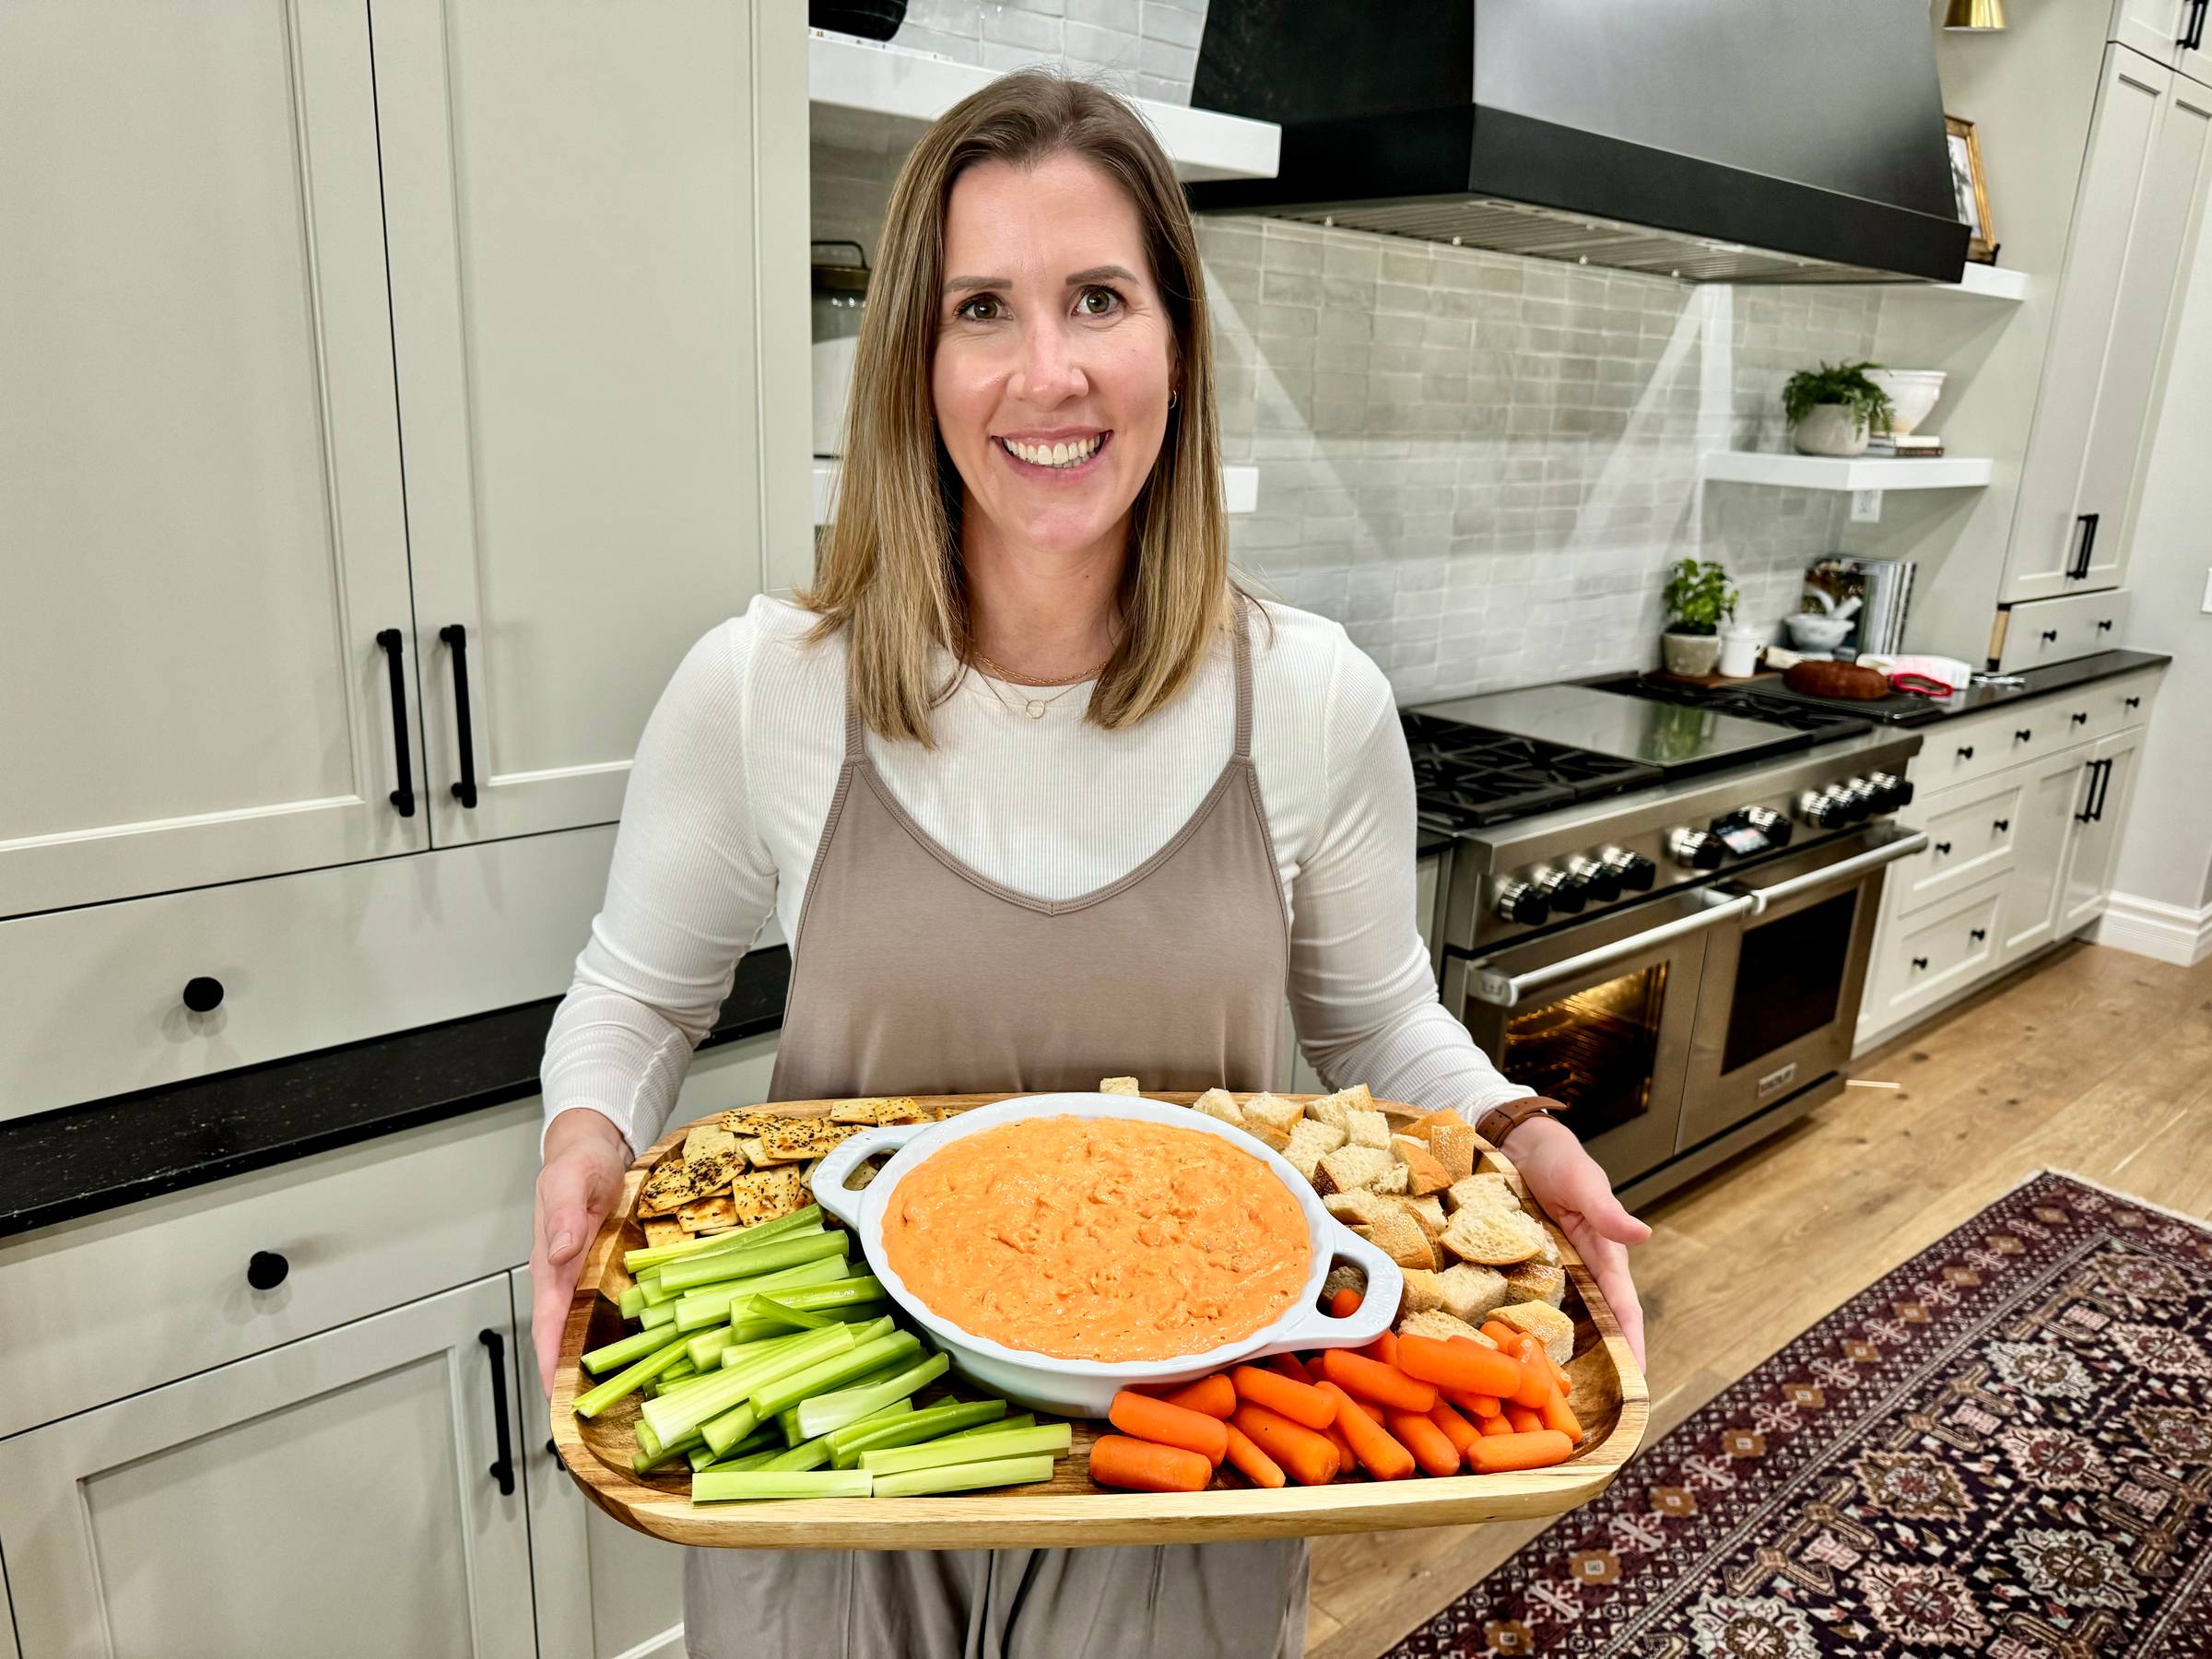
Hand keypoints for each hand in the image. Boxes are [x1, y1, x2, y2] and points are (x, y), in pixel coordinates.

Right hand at [531, 1109, 632, 1397]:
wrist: (592, 1145)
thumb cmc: (578, 1161)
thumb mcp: (571, 1180)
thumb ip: (564, 1216)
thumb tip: (559, 1253)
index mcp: (552, 1264)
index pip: (548, 1324)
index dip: (551, 1362)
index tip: (556, 1399)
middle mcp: (565, 1277)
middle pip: (563, 1337)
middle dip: (568, 1377)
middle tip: (584, 1420)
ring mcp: (584, 1276)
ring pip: (584, 1328)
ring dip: (591, 1362)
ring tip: (610, 1402)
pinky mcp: (603, 1270)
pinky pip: (606, 1309)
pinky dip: (613, 1334)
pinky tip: (634, 1352)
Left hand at [1502, 1112, 1650, 1371]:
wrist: (1521, 1143)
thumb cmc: (1560, 1160)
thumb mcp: (1584, 1183)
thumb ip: (1608, 1212)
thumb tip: (1643, 1235)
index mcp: (1606, 1255)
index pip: (1624, 1309)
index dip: (1633, 1345)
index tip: (1639, 1382)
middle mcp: (1584, 1269)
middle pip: (1601, 1325)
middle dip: (1607, 1363)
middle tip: (1603, 1406)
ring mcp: (1556, 1270)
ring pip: (1569, 1320)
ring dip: (1570, 1352)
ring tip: (1562, 1394)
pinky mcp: (1529, 1266)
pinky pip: (1534, 1303)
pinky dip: (1535, 1328)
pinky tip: (1522, 1354)